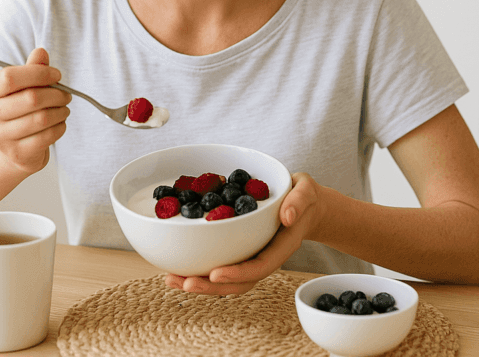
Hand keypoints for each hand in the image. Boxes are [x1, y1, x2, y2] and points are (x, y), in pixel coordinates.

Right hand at [0, 48, 70, 174]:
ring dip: (61, 111)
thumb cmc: (19, 111)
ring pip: (42, 118)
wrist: (9, 149)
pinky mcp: (16, 153)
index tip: (57, 75)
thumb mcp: (22, 87)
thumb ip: (32, 69)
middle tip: (66, 95)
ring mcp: (0, 137)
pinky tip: (60, 123)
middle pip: (30, 98)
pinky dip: (60, 127)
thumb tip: (41, 52)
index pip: (10, 76)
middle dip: (56, 94)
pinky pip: (47, 136)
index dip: (38, 73)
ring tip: (64, 108)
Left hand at [164, 172, 325, 294]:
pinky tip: (177, 268)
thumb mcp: (306, 191)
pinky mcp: (241, 251)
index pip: (260, 266)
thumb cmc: (305, 197)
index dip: (238, 273)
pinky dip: (199, 269)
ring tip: (172, 280)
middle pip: (239, 282)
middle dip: (211, 287)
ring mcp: (252, 257)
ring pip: (227, 279)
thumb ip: (299, 200)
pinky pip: (221, 265)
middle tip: (184, 283)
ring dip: (199, 283)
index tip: (216, 274)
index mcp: (281, 247)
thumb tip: (288, 216)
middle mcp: (264, 256)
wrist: (306, 207)